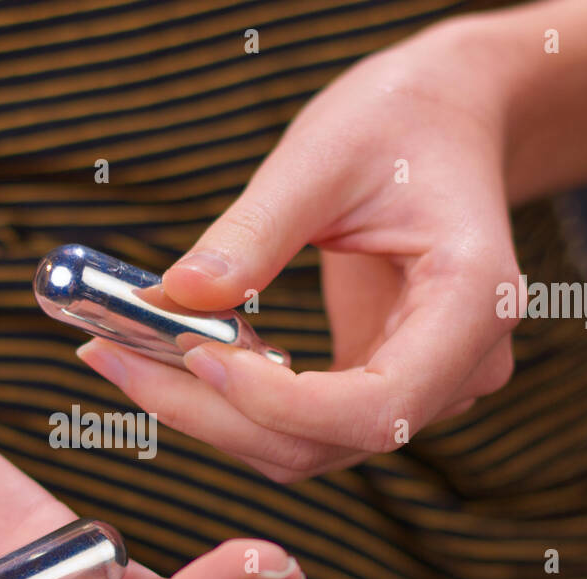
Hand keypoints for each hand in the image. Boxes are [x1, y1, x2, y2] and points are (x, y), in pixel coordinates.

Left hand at [77, 25, 521, 482]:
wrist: (446, 125)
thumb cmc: (400, 123)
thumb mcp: (323, 155)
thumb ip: (254, 231)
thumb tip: (177, 296)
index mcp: (474, 303)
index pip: (379, 407)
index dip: (280, 404)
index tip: (193, 354)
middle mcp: (461, 366)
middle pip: (328, 442)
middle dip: (213, 414)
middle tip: (112, 356)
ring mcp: (426, 388)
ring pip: (305, 447)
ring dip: (209, 416)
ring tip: (124, 353)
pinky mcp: (380, 387)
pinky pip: (298, 424)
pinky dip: (229, 404)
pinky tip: (173, 358)